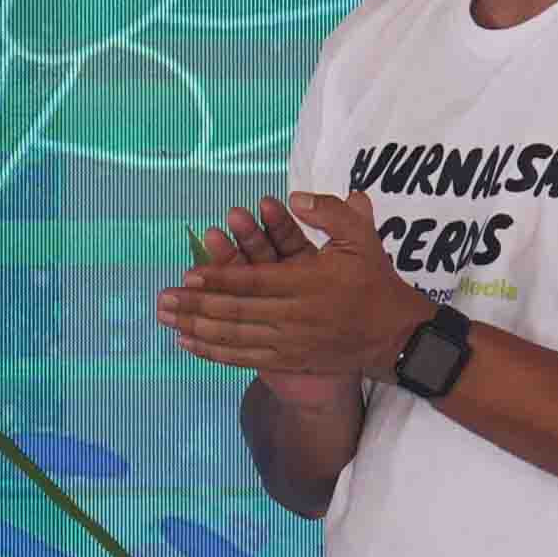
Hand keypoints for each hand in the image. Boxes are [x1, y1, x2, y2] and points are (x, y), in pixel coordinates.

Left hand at [155, 186, 433, 378]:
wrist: (396, 335)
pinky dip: (214, 352)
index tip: (189, 274)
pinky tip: (188, 343)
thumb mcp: (362, 239)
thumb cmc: (374, 282)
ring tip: (165, 319)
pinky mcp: (289, 359)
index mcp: (310, 283)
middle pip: (237, 312)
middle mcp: (296, 315)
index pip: (256, 282)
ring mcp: (291, 342)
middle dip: (196, 306)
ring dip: (196, 329)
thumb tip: (295, 197)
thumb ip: (331, 214)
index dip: (221, 279)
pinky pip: (245, 358)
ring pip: (236, 337)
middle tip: (161, 298)